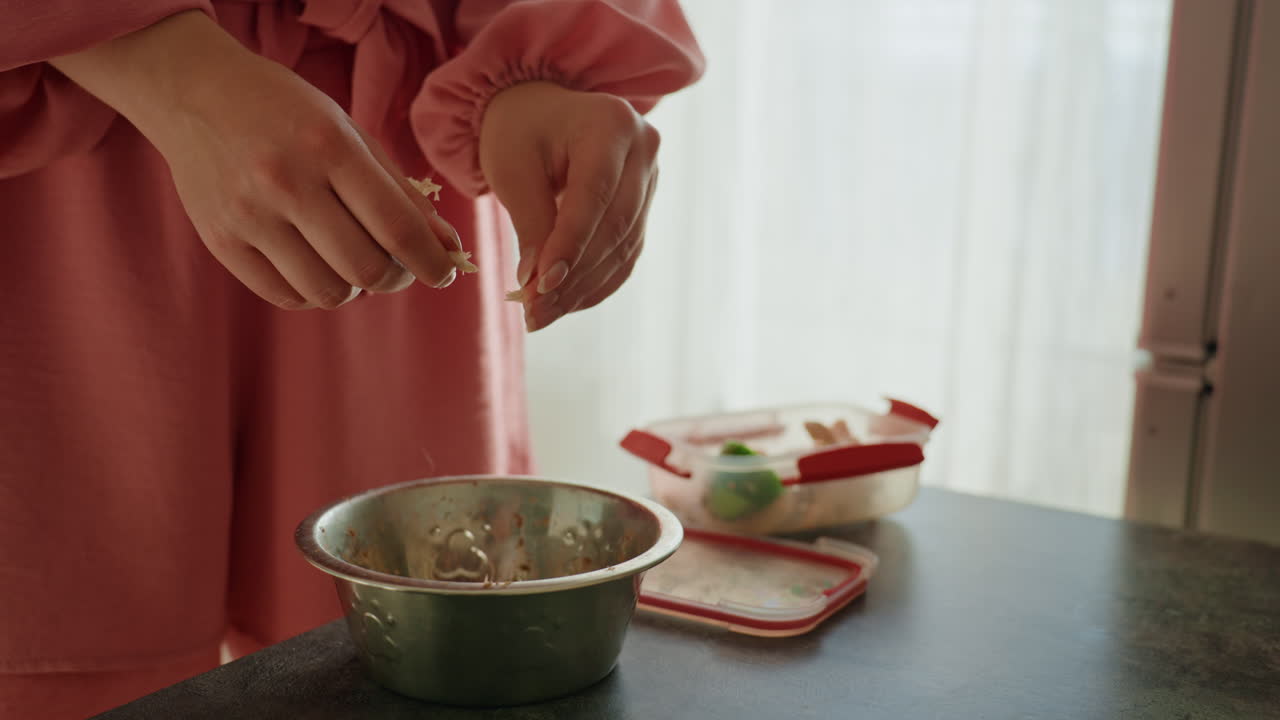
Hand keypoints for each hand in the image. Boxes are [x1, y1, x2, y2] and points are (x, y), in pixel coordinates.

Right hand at [51, 11, 461, 309]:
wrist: (194, 91)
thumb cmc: (288, 112)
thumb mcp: (350, 133)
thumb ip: (400, 191)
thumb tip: (447, 247)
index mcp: (328, 147)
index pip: (397, 227)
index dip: (431, 260)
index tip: (443, 271)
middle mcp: (286, 182)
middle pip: (365, 269)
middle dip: (395, 278)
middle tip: (397, 267)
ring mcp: (248, 216)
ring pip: (328, 292)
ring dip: (355, 288)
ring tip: (351, 262)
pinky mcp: (220, 242)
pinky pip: (285, 296)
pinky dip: (314, 292)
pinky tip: (317, 267)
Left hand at [479, 82, 659, 330]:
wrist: (537, 108)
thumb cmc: (518, 131)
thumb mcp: (513, 169)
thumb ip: (531, 223)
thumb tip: (538, 285)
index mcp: (611, 123)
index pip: (594, 196)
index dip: (570, 245)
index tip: (539, 287)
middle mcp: (643, 148)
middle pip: (615, 225)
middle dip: (574, 275)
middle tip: (534, 313)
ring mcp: (651, 177)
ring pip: (624, 246)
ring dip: (584, 287)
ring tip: (543, 315)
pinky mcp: (645, 203)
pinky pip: (627, 251)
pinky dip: (597, 282)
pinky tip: (567, 304)